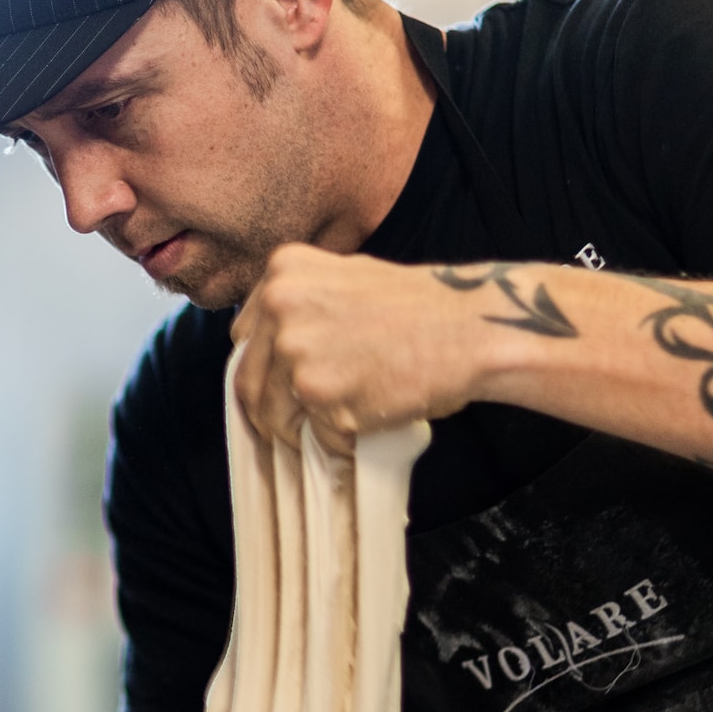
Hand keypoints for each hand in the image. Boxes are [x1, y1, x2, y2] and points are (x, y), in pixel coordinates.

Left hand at [229, 244, 497, 449]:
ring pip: (274, 415)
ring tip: (343, 419)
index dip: (263, 366)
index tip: (279, 384)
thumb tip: (271, 350)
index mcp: (283, 271)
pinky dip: (340, 440)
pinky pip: (316, 436)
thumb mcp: (345, 277)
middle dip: (270, 408)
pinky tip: (371, 416)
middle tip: (297, 422)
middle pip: (248, 380)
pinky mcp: (320, 396)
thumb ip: (302, 305)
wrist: (469, 328)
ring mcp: (297, 352)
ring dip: (301, 430)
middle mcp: (280, 307)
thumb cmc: (420, 307)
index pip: (244, 337)